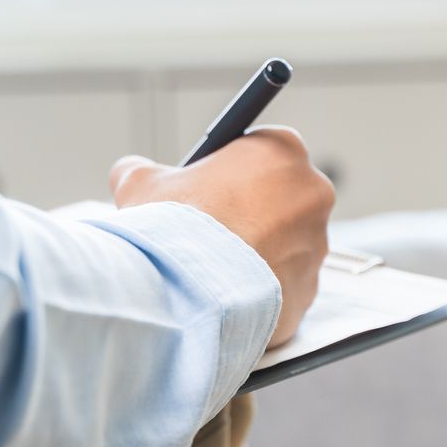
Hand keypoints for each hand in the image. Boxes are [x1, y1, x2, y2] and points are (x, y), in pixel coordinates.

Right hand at [109, 126, 334, 347]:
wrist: (190, 292)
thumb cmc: (174, 229)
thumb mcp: (140, 183)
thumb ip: (141, 171)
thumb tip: (130, 173)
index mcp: (281, 151)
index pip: (262, 153)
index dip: (231, 173)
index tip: (210, 189)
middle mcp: (312, 194)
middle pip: (280, 200)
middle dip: (250, 214)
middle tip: (210, 232)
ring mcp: (316, 246)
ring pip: (285, 247)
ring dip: (256, 255)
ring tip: (215, 269)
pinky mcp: (309, 290)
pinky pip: (284, 288)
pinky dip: (260, 292)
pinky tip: (227, 295)